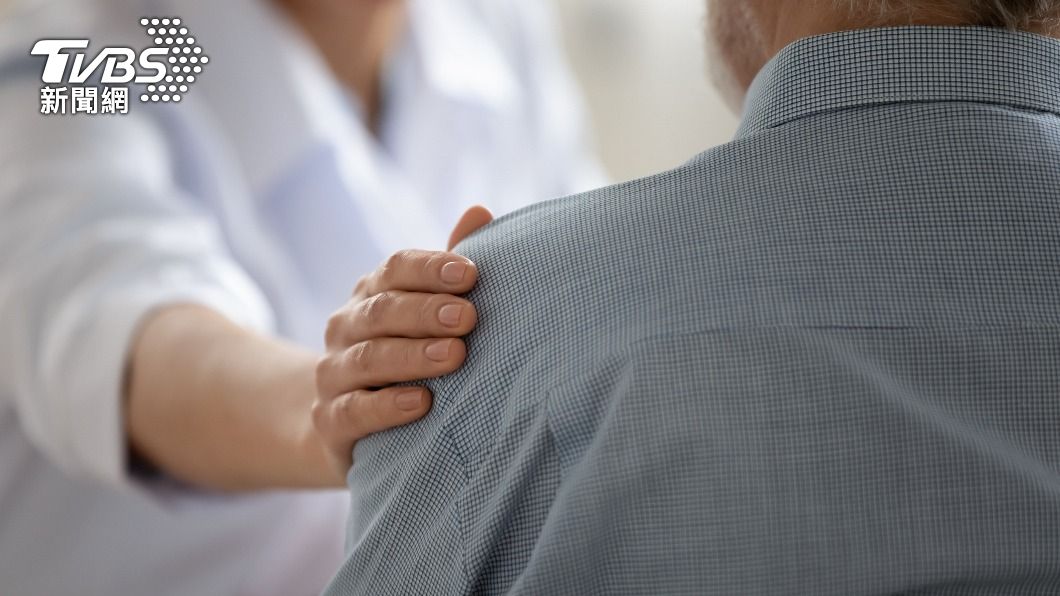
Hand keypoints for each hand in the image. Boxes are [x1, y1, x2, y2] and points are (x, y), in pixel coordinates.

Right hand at [312, 207, 494, 478]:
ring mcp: (334, 374)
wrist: (352, 422)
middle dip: (427, 311)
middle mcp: (347, 327)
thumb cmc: (408, 353)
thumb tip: (480, 210)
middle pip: (383, 311)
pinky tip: (421, 403)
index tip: (470, 274)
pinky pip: (353, 411)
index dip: (431, 268)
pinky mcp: (330, 421)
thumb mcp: (428, 309)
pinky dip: (386, 406)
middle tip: (468, 317)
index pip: (397, 268)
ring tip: (454, 355)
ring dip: (412, 356)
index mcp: (373, 293)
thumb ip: (450, 267)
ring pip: (368, 359)